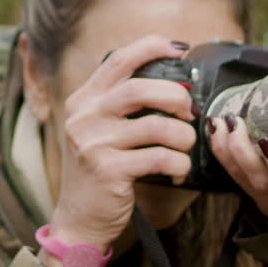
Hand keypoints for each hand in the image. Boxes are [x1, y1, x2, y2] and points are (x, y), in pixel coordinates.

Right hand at [48, 36, 196, 252]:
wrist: (78, 219)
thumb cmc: (99, 172)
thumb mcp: (99, 131)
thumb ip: (122, 106)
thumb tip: (175, 85)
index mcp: (83, 101)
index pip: (118, 60)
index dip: (151, 47)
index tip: (179, 49)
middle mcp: (84, 118)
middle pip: (140, 89)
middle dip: (176, 97)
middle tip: (189, 111)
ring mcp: (94, 144)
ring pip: (157, 126)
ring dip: (183, 136)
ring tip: (184, 146)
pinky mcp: (109, 170)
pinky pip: (160, 157)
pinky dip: (179, 164)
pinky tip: (177, 170)